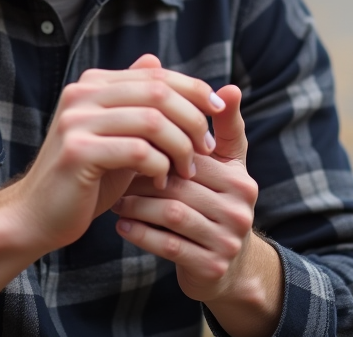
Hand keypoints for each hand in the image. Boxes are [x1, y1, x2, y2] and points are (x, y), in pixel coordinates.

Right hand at [8, 54, 224, 252]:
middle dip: (192, 120)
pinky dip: (159, 167)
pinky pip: (137, 151)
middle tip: (205, 149)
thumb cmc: (85, 178)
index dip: (194, 90)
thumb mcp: (115, 134)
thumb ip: (135, 101)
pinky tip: (161, 182)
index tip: (218, 112)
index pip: (157, 75)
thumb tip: (155, 61)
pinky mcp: (77, 152)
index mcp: (93, 84)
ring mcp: (76, 121)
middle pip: (159, 92)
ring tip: (186, 170)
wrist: (38, 216)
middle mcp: (82, 94)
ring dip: (180, 147)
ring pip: (153, 120)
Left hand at [111, 85, 280, 327]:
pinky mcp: (211, 266)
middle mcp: (239, 208)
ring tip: (115, 198)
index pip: (191, 155)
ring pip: (171, 214)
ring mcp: (227, 240)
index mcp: (239, 178)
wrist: (226, 265)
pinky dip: (140, 233)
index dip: (157, 149)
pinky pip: (168, 245)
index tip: (127, 144)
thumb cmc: (215, 201)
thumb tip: (229, 87)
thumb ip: (223, 126)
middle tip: (112, 171)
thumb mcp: (225, 165)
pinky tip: (121, 225)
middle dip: (142, 178)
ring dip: (137, 206)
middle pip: (179, 184)